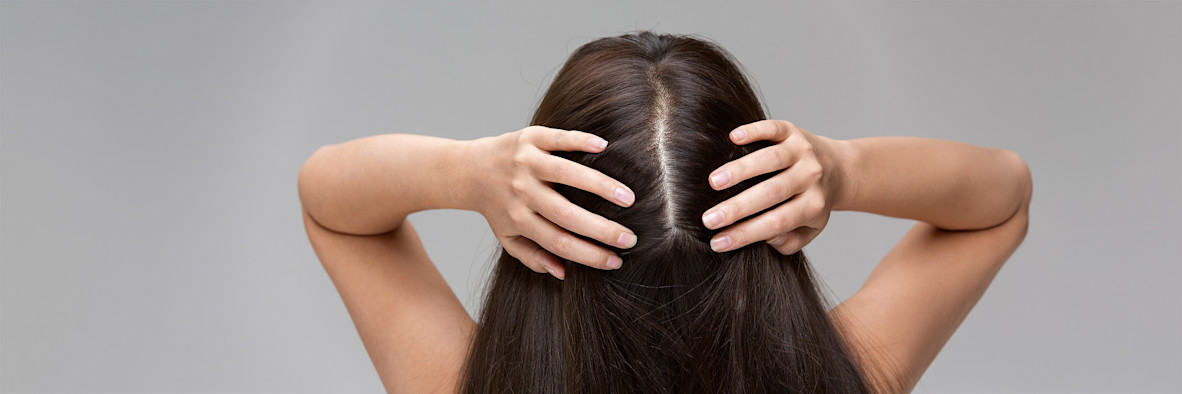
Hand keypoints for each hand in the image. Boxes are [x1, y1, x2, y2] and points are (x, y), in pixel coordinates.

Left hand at [470, 126, 636, 279]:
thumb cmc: (497, 207)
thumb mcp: (508, 237)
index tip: (616, 261)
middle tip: (631, 238)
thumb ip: (533, 257)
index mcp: (519, 220)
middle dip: (601, 229)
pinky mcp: (529, 138)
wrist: (469, 169)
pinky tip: (605, 147)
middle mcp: (521, 192)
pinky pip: (557, 139)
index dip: (589, 255)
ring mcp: (525, 163)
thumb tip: (563, 273)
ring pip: (566, 174)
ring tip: (629, 198)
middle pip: (565, 215)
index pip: (559, 242)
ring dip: (600, 186)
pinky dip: (580, 141)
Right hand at [701, 120, 838, 254]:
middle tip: (708, 219)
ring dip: (740, 170)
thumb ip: (791, 241)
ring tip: (713, 182)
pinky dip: (754, 131)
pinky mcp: (793, 131)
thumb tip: (768, 238)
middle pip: (771, 193)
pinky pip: (774, 129)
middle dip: (737, 208)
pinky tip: (732, 137)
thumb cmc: (813, 202)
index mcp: (813, 205)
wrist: (838, 167)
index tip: (717, 243)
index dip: (746, 234)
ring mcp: (802, 151)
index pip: (777, 223)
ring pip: (771, 160)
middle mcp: (810, 177)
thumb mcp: (811, 229)